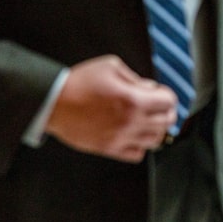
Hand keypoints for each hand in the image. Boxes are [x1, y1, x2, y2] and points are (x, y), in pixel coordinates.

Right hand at [45, 55, 177, 162]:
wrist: (53, 103)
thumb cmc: (79, 82)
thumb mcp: (111, 66)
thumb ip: (135, 77)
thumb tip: (149, 88)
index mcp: (134, 100)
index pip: (169, 102)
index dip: (167, 95)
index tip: (160, 93)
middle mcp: (130, 121)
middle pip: (167, 122)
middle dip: (166, 112)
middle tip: (158, 106)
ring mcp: (120, 138)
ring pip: (155, 141)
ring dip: (156, 129)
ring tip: (147, 120)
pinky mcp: (109, 149)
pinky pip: (137, 155)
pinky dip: (141, 146)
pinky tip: (134, 134)